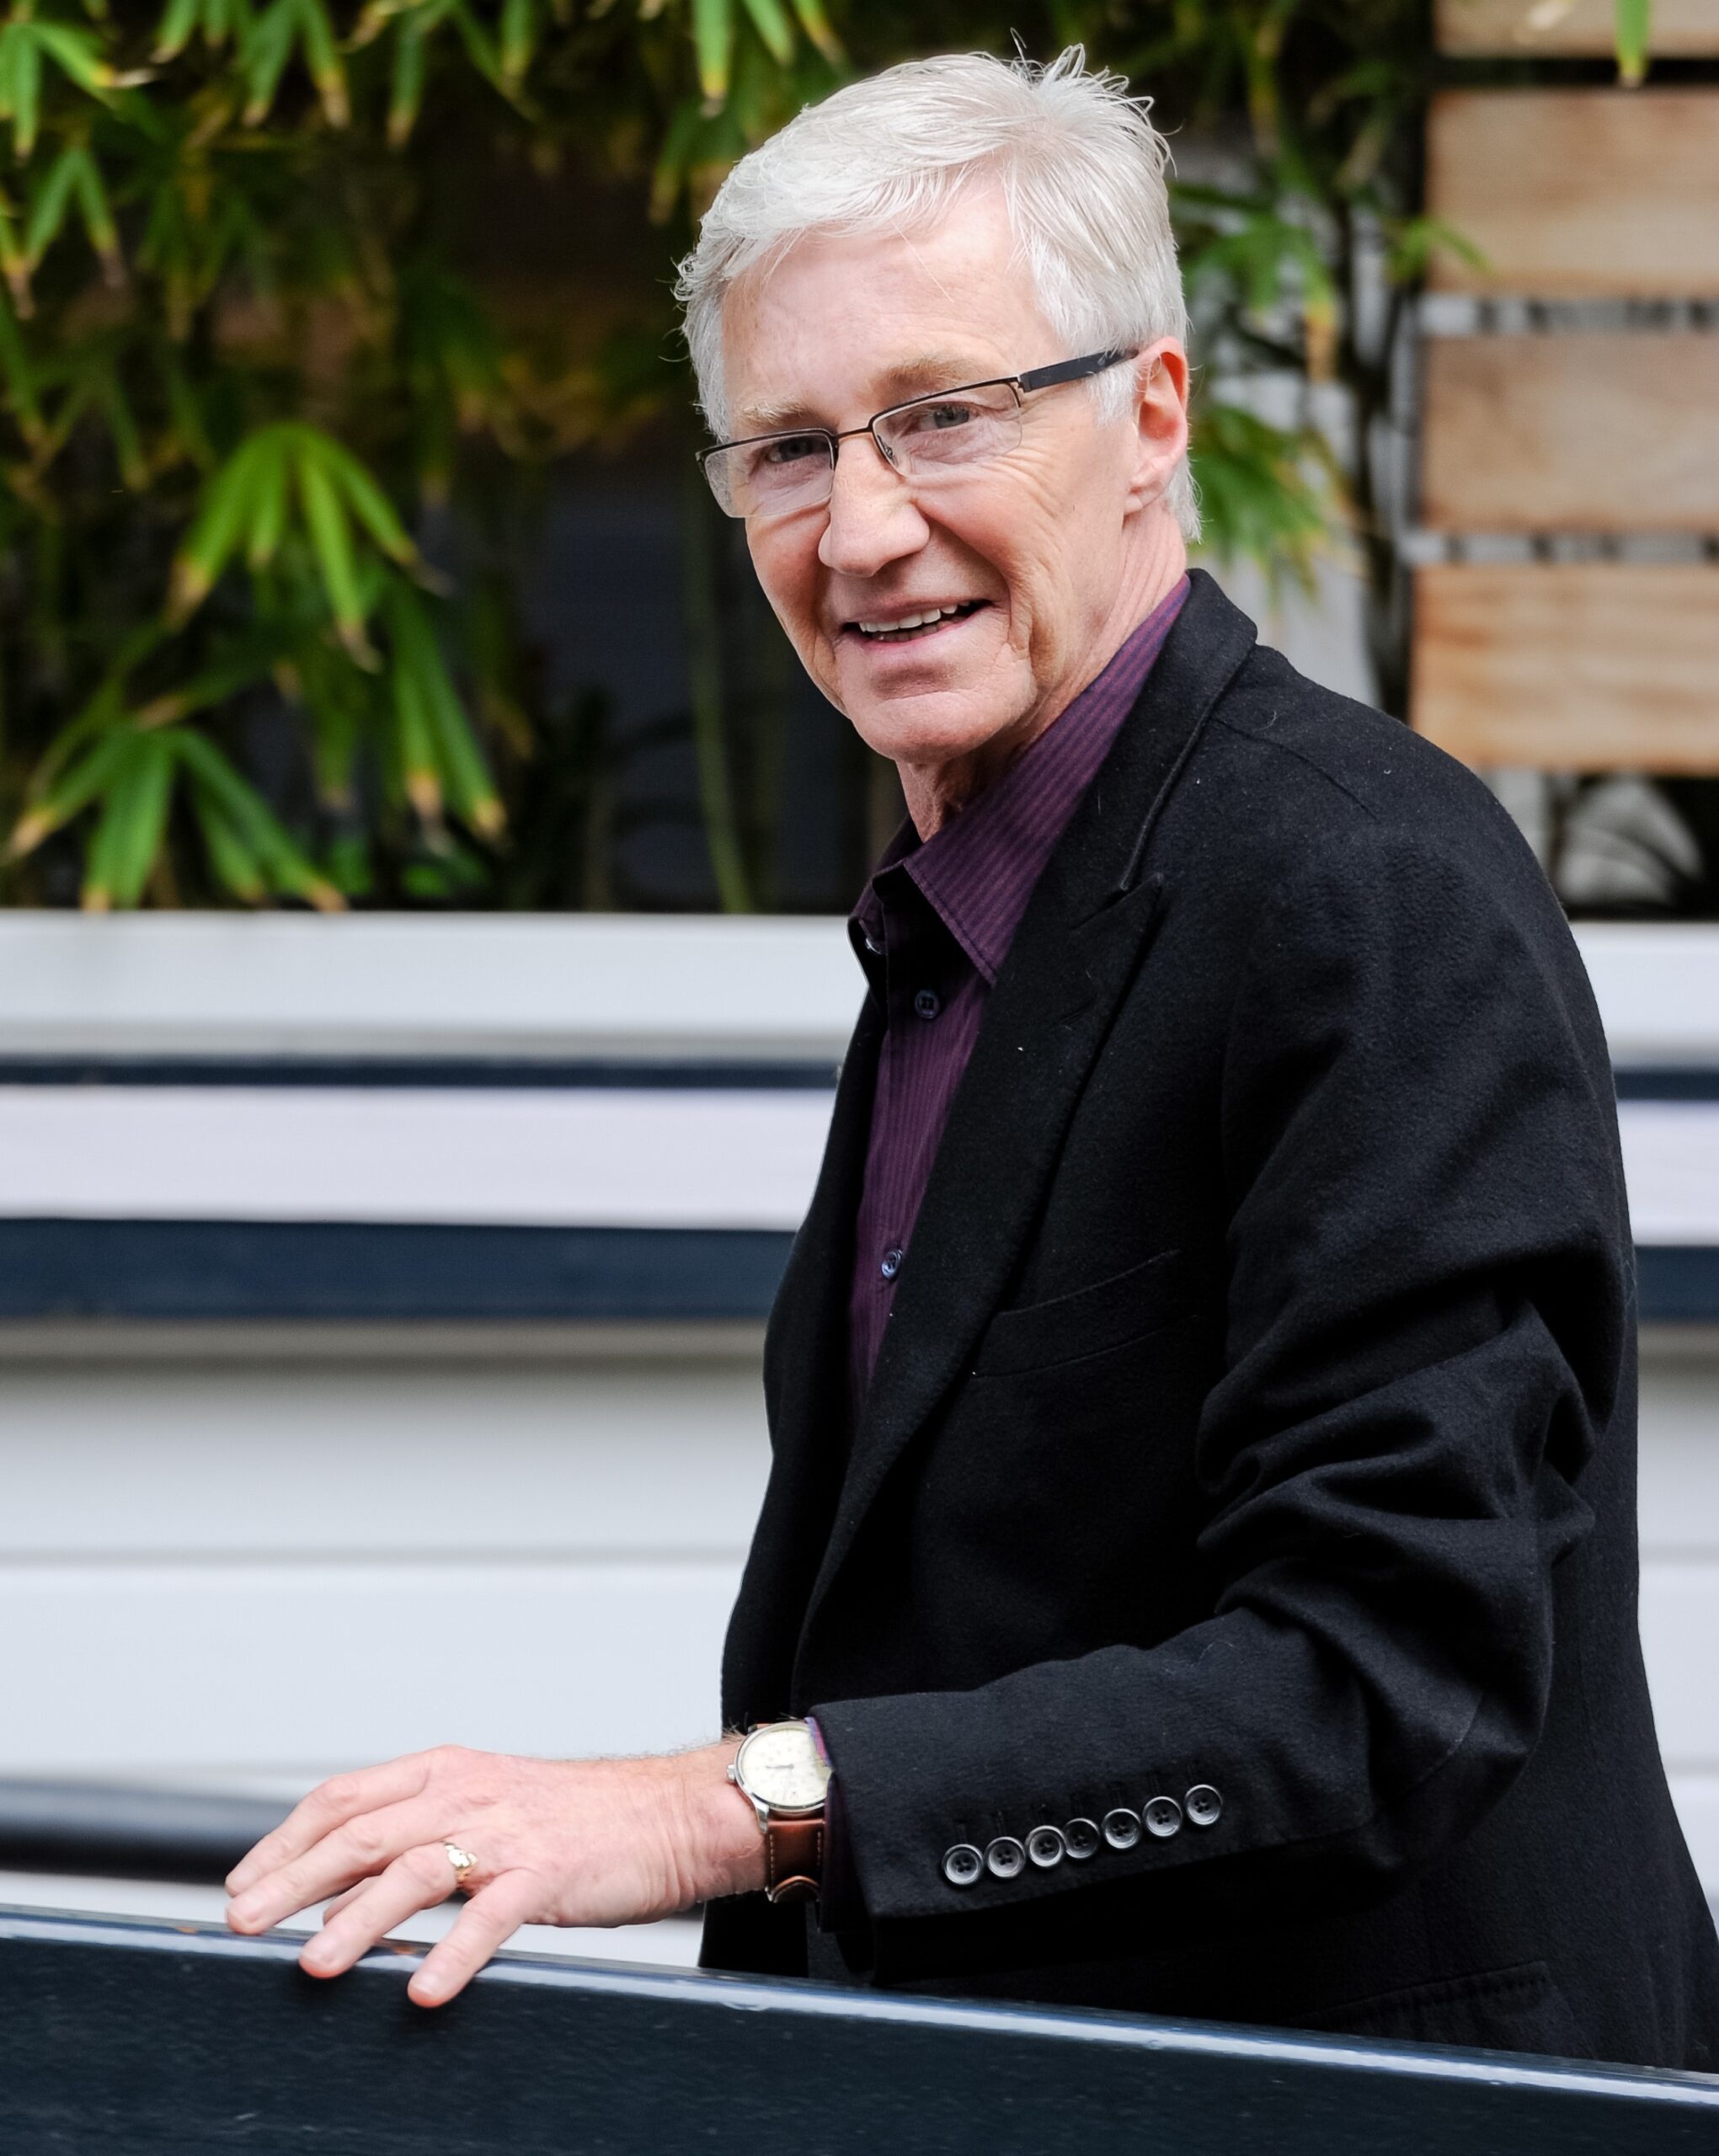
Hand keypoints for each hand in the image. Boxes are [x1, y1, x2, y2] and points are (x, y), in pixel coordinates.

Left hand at [224, 1740, 764, 2005]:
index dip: (286, 1839)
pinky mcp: (546, 1873)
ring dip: (356, 1917)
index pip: (345, 1796)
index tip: (243, 1880)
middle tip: (243, 1921)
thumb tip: (333, 1896)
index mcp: (446, 1770)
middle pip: (362, 1831)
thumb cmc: (574, 1820)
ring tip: (314, 1961)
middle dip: (293, 1878)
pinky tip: (423, 1989)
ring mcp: (506, 1832)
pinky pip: (489, 1916)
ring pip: (414, 1868)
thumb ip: (415, 1837)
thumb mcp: (485, 1807)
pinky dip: (452, 1952)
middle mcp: (467, 1792)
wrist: (668, 1813)